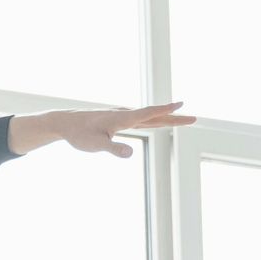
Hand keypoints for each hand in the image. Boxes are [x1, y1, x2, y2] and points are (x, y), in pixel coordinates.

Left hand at [11, 102, 197, 157]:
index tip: (182, 105)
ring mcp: (122, 118)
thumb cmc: (80, 134)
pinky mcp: (117, 122)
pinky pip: (141, 120)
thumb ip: (114, 148)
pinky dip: (153, 120)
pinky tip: (156, 121)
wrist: (66, 123)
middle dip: (174, 118)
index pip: (150, 114)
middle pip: (155, 116)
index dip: (166, 111)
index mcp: (123, 118)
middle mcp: (125, 115)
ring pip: (149, 118)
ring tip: (180, 118)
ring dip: (166, 118)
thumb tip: (131, 154)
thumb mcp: (96, 144)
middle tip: (194, 117)